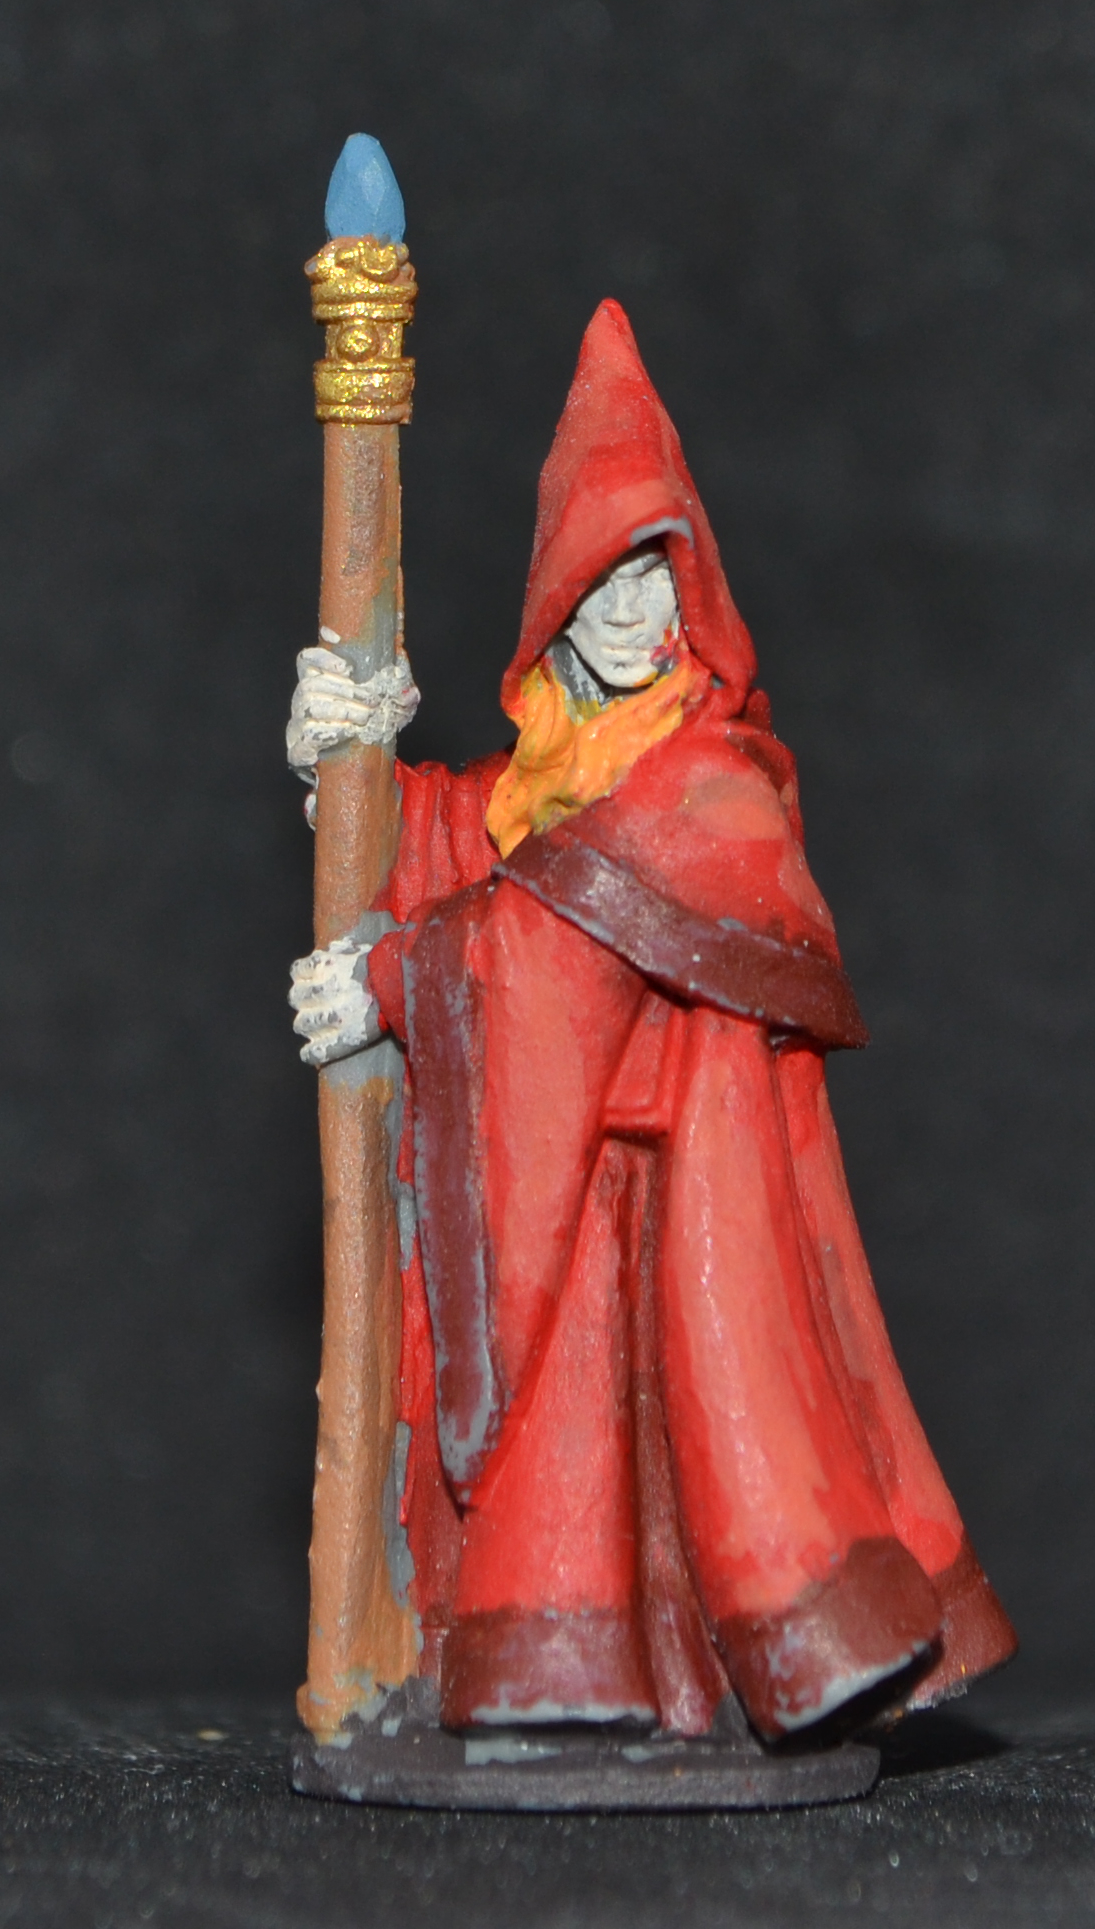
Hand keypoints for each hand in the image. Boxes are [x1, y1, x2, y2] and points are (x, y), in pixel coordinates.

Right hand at [286, 645, 419, 776]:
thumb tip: (410, 694)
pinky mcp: (298, 748)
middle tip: (373, 700)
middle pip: (312, 684)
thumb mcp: (383, 708)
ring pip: (309, 706)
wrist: (344, 766)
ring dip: (342, 710)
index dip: (322, 658)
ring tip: (364, 717)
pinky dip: (331, 732)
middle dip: (346, 691)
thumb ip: (397, 696)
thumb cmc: (361, 727)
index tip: (347, 666)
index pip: (307, 660)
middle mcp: (303, 699)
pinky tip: (349, 732)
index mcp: (318, 682)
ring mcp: (298, 723)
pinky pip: (308, 735)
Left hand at [289, 938, 381, 1066]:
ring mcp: (330, 1016)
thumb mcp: (360, 950)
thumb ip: (341, 950)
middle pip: (296, 998)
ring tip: (313, 1028)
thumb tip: (333, 949)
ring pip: (302, 1024)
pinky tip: (309, 1053)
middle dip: (303, 1002)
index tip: (308, 982)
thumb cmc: (385, 965)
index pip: (297, 971)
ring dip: (306, 1025)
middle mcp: (321, 990)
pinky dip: (310, 1053)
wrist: (402, 984)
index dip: (303, 978)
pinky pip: (316, 1050)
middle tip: (312, 1007)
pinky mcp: (341, 1039)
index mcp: (323, 965)